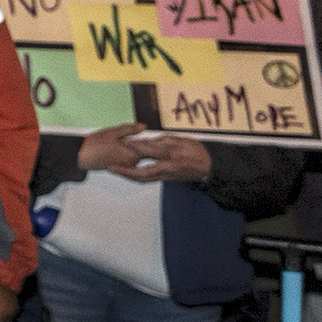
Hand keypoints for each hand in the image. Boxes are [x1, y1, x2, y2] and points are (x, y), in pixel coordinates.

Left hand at [75, 126, 214, 181]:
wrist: (211, 166)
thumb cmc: (196, 153)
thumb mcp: (176, 143)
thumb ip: (155, 145)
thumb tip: (136, 144)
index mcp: (166, 166)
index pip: (141, 169)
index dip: (126, 168)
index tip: (113, 163)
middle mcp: (165, 174)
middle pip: (141, 178)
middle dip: (125, 174)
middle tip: (111, 167)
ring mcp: (167, 177)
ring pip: (145, 178)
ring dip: (131, 174)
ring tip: (118, 168)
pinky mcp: (168, 176)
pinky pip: (150, 176)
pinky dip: (139, 173)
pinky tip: (134, 168)